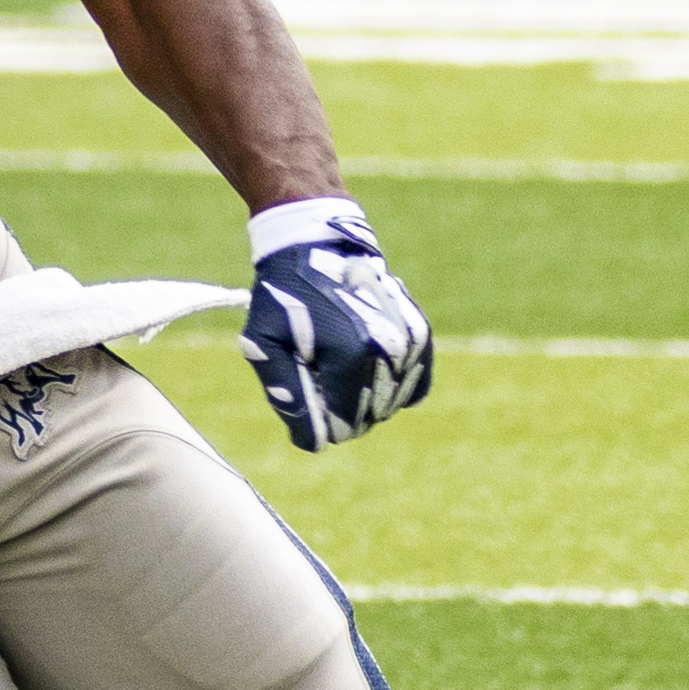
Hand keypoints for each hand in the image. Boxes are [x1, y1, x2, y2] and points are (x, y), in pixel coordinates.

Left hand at [240, 199, 432, 450]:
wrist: (319, 246)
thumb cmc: (285, 296)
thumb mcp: (266, 344)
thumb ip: (288, 395)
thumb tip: (314, 443)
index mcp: (351, 355)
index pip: (342, 424)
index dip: (317, 418)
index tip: (302, 387)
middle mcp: (390, 351)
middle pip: (367, 418)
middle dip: (338, 407)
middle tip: (315, 368)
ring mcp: (412, 343)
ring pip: (389, 406)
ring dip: (362, 396)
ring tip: (336, 358)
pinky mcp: (421, 336)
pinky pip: (414, 388)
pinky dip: (391, 388)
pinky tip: (365, 368)